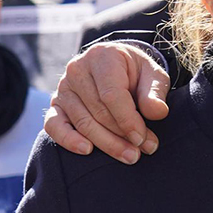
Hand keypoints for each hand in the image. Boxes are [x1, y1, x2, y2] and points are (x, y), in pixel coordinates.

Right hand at [45, 43, 169, 163]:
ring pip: (82, 122)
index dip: (127, 119)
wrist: (118, 67)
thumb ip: (155, 92)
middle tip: (142, 151)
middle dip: (121, 136)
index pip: (112, 94)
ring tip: (129, 155)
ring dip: (106, 143)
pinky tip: (87, 150)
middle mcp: (78, 69)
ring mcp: (63, 87)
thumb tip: (158, 112)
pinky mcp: (56, 104)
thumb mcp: (154, 76)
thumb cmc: (137, 73)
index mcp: (103, 56)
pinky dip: (68, 140)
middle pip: (98, 111)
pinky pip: (54, 125)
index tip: (142, 138)